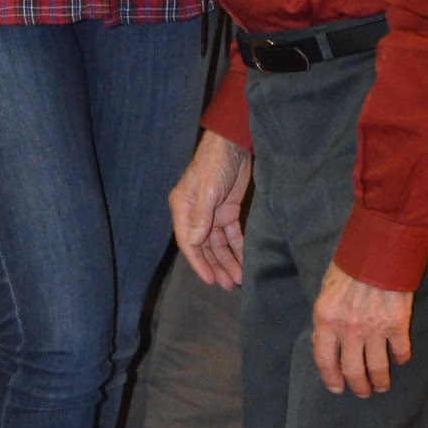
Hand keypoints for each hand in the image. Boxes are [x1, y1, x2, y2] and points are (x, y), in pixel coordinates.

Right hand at [170, 131, 250, 287]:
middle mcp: (194, 214)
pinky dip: (237, 247)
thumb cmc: (214, 163)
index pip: (188, 242)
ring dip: (227, 260)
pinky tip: (244, 260)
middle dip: (215, 266)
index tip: (210, 280)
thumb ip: (201, 217)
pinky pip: (232, 234)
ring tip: (237, 279)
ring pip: (218, 243)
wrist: (234, 143)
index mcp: (183, 209)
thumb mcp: (207, 189)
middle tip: (228, 285)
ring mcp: (212, 213)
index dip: (198, 263)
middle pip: (204, 247)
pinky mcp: (228, 210)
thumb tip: (193, 244)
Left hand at [311, 261, 411, 396]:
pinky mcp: (397, 324)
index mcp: (326, 319)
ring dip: (380, 381)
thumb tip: (326, 343)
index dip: (331, 379)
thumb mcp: (326, 290)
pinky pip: (400, 352)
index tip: (337, 388)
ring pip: (378, 368)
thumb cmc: (350, 265)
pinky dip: (400, 359)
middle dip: (358, 386)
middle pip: (352, 371)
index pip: (325, 360)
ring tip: (381, 386)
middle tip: (362, 392)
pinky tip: (399, 360)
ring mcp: (374, 329)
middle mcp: (348, 329)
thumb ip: (326, 318)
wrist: (379, 247)